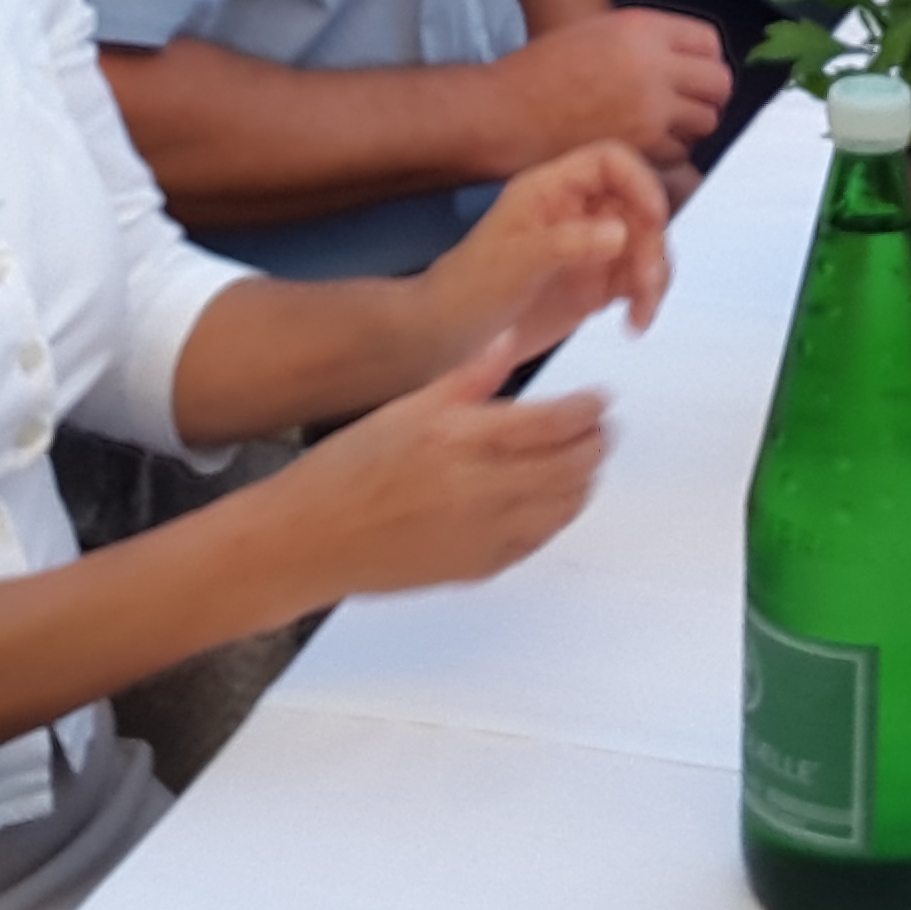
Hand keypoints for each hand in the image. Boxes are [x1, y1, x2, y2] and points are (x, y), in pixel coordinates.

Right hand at [262, 329, 611, 599]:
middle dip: (597, 444)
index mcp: (459, 439)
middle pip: (571, 466)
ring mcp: (482, 535)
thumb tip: (510, 340)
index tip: (602, 399)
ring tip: (585, 462)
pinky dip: (555, 518)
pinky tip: (550, 501)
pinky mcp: (477, 569)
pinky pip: (537, 542)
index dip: (589, 410)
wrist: (307, 540)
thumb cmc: (345, 470)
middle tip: (603, 428)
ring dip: (584, 481)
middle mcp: (478, 489)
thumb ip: (467, 378)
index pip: (554, 423)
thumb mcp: (405, 408)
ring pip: (564, 508)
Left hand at [420, 141, 674, 367]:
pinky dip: (646, 298)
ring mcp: (588, 248)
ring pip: (645, 244)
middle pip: (638, 206)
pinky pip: (638, 279)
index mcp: (550, 190)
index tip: (654, 219)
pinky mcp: (596, 283)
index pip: (610, 162)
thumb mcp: (513, 264)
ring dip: (654, 275)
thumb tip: (621, 232)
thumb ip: (567, 244)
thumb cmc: (467, 292)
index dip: (640, 182)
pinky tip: (634, 323)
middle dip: (652, 243)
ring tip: (639, 314)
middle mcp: (575, 212)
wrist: (448, 339)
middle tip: (644, 282)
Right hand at [497, 8, 728, 165]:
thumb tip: (689, 61)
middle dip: (707, 96)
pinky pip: (681, 153)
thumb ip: (646, 41)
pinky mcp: (641, 146)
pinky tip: (643, 147)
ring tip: (661, 128)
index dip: (704, 61)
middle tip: (685, 106)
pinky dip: (669, 153)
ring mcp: (650, 107)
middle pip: (719, 83)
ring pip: (706, 121)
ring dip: (690, 126)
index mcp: (642, 28)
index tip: (691, 76)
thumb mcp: (597, 33)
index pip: (709, 43)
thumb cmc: (542, 72)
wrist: (506, 112)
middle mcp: (653, 64)